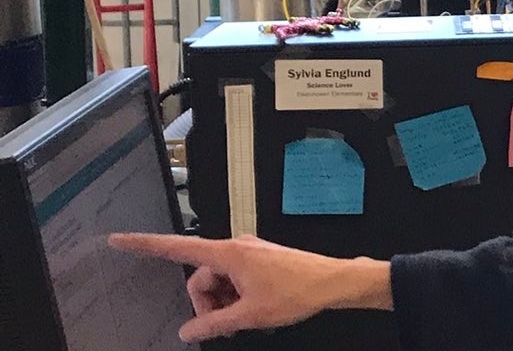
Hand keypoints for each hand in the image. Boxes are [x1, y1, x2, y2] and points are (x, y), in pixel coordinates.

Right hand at [108, 233, 392, 342]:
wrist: (333, 282)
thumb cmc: (299, 290)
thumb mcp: (250, 314)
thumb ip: (213, 324)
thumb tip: (188, 331)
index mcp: (227, 253)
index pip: (176, 248)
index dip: (144, 245)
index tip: (119, 240)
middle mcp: (235, 248)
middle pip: (200, 279)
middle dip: (208, 305)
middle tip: (228, 323)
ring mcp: (247, 253)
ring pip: (218, 283)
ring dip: (225, 304)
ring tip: (247, 317)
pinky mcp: (258, 261)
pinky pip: (234, 281)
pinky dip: (237, 298)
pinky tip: (253, 310)